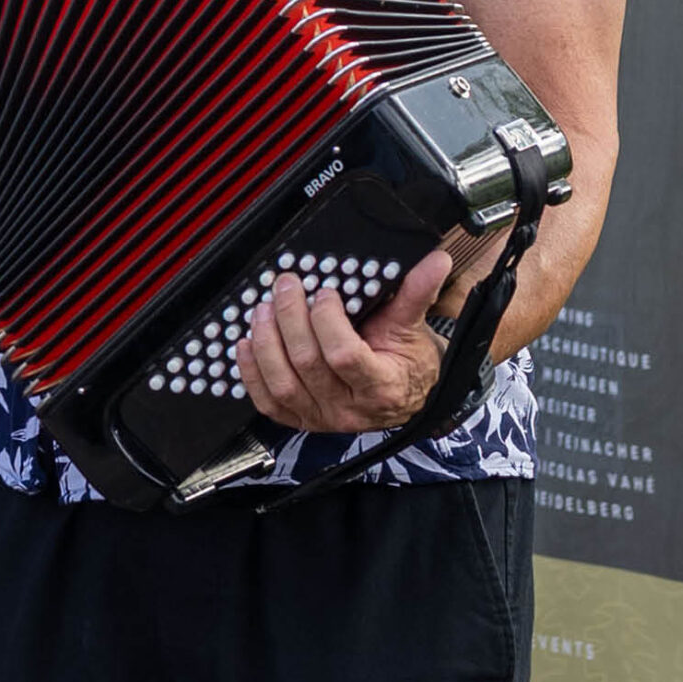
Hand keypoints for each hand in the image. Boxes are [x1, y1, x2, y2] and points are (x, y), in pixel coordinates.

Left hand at [236, 250, 449, 433]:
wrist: (404, 396)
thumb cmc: (406, 361)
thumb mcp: (413, 326)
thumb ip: (418, 293)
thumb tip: (436, 260)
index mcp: (381, 386)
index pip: (344, 355)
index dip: (327, 320)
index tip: (326, 292)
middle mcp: (349, 409)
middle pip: (307, 364)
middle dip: (290, 318)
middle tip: (286, 286)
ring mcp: (322, 419)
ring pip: (282, 384)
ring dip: (266, 343)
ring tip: (263, 310)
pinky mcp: (301, 420)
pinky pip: (267, 402)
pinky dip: (251, 373)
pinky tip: (245, 344)